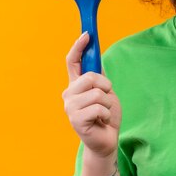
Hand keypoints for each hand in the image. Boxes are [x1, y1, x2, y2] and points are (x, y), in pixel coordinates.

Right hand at [62, 32, 121, 158]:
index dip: (79, 46)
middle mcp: (69, 94)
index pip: (72, 61)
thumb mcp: (105, 91)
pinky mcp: (76, 120)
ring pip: (97, 93)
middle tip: (105, 99)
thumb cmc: (105, 115)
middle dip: (105, 86)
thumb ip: (98, 76)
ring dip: (107, 104)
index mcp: (75, 85)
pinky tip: (101, 122)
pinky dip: (106, 115)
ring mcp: (70, 108)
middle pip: (90, 77)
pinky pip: (99, 108)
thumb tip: (96, 54)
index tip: (88, 34)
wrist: (107, 140)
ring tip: (103, 113)